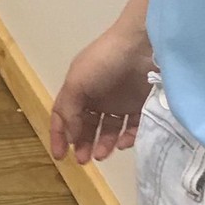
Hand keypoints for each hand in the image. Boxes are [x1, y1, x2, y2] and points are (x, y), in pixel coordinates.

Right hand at [50, 27, 154, 163]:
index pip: (64, 117)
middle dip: (83, 144)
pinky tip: (122, 143)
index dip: (60, 136)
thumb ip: (69, 112)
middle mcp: (98, 97)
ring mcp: (120, 102)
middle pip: (87, 127)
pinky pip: (132, 128)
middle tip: (83, 160)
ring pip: (109, 130)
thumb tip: (71, 137)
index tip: (60, 157)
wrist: (144, 45)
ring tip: (102, 154)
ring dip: (104, 144)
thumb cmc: (104, 61)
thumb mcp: (76, 83)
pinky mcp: (141, 105)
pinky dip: (127, 138)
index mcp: (79, 90)